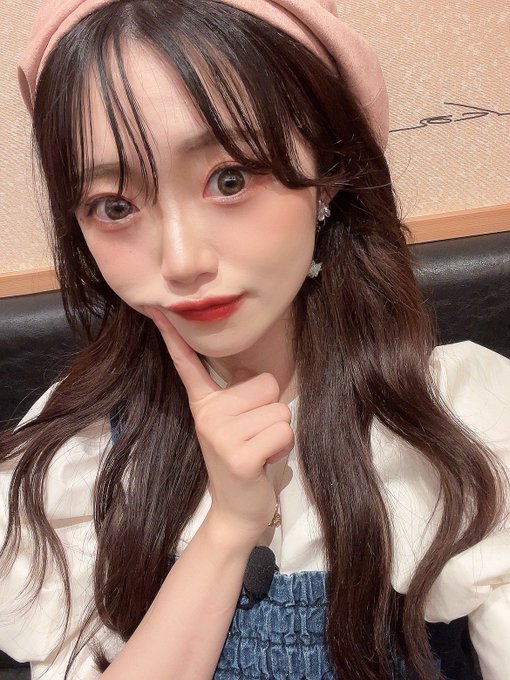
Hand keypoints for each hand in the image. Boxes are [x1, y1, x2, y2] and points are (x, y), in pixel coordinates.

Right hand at [144, 307, 294, 543]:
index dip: (172, 334)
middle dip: (272, 413)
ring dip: (279, 433)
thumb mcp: (239, 421)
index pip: (188, 363)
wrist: (238, 510)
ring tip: (260, 450)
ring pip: (280, 410)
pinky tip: (264, 463)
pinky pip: (283, 433)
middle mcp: (207, 414)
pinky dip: (283, 448)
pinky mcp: (239, 455)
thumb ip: (243, 394)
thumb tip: (254, 371)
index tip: (155, 306)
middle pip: (268, 385)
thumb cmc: (246, 459)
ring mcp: (220, 434)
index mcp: (205, 402)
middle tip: (255, 438)